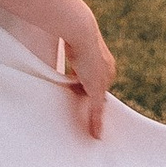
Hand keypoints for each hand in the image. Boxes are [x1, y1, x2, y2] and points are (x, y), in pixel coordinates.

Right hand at [49, 0, 114, 140]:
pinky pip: (97, 110)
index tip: (79, 95)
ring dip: (92, 113)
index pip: (95, 80)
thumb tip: (57, 56)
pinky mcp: (97, 89)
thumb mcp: (71, 48)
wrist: (80, 31)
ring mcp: (104, 81)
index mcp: (104, 61)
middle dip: (89, 101)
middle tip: (83, 114)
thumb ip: (68, 58)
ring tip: (87, 125)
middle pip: (97, 92)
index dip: (86, 88)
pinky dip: (96, 123)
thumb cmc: (72, 34)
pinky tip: (96, 135)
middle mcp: (108, 71)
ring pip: (97, 102)